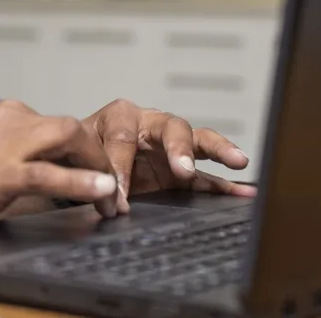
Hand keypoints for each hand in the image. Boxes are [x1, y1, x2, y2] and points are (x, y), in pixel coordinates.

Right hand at [0, 99, 122, 238]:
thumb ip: (12, 160)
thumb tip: (48, 181)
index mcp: (1, 116)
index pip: (57, 126)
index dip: (84, 153)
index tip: (98, 180)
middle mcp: (6, 119)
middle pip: (70, 127)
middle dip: (98, 156)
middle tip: (114, 191)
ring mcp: (2, 142)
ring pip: (67, 136)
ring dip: (98, 165)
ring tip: (113, 197)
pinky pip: (49, 172)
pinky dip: (81, 181)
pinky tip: (101, 192)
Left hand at [83, 99, 257, 210]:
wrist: (77, 166)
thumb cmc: (76, 156)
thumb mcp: (75, 159)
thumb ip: (91, 176)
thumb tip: (113, 204)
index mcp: (119, 116)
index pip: (123, 138)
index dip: (119, 168)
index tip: (116, 201)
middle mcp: (150, 124)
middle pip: (172, 127)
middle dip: (178, 148)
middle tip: (182, 170)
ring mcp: (170, 146)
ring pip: (198, 141)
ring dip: (218, 151)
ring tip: (238, 161)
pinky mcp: (181, 170)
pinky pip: (206, 175)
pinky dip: (225, 184)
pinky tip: (245, 192)